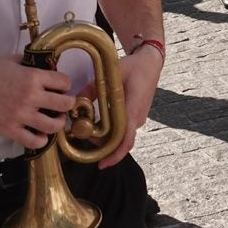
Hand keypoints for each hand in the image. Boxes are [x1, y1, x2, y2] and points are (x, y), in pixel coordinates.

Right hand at [0, 57, 75, 151]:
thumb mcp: (14, 61)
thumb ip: (32, 64)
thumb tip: (47, 67)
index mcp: (32, 77)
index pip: (64, 82)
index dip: (65, 85)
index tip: (62, 88)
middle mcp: (30, 96)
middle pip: (64, 104)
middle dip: (67, 104)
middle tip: (63, 104)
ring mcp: (20, 115)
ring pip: (53, 125)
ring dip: (58, 123)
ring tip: (54, 120)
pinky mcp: (9, 129)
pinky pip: (34, 141)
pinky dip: (41, 140)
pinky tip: (39, 134)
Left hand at [95, 45, 162, 168]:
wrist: (151, 63)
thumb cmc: (134, 67)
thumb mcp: (113, 72)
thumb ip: (94, 86)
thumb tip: (76, 99)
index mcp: (133, 109)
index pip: (125, 139)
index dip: (114, 154)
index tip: (102, 164)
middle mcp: (137, 118)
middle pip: (121, 142)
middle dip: (103, 147)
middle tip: (84, 142)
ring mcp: (138, 118)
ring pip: (122, 137)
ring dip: (106, 138)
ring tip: (88, 130)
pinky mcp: (136, 116)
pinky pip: (124, 129)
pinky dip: (111, 131)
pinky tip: (98, 124)